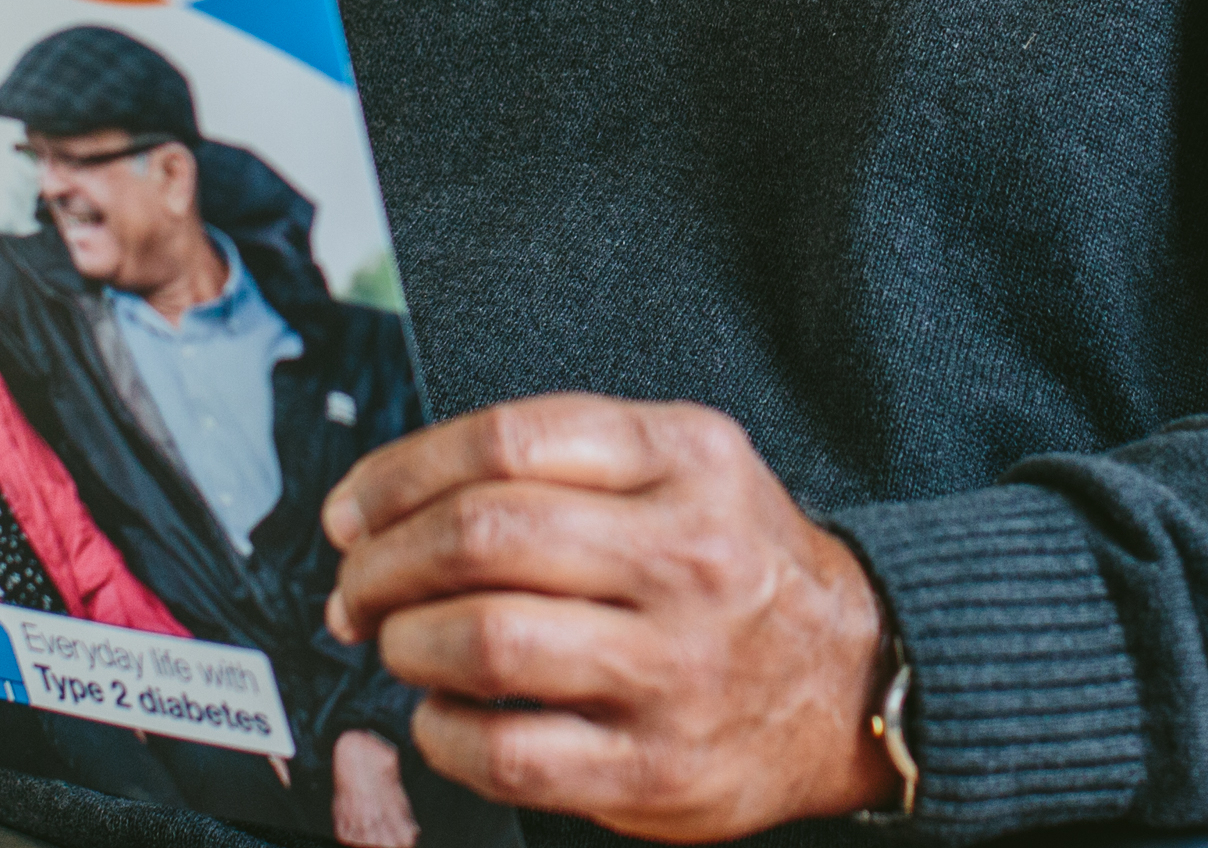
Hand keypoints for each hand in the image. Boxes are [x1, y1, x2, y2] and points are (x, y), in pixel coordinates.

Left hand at [324, 395, 891, 841]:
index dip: (400, 473)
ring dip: (408, 643)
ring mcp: (673, 666)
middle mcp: (686, 554)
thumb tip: (392, 499)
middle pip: (483, 537)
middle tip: (360, 584)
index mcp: (687, 458)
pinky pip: (508, 750)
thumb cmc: (738, 563)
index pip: (508, 440)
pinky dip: (444, 732)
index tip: (354, 508)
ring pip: (485, 641)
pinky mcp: (656, 766)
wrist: (853, 675)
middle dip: (386, 563)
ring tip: (404, 644)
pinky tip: (446, 715)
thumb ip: (565, 458)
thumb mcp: (688, 464)